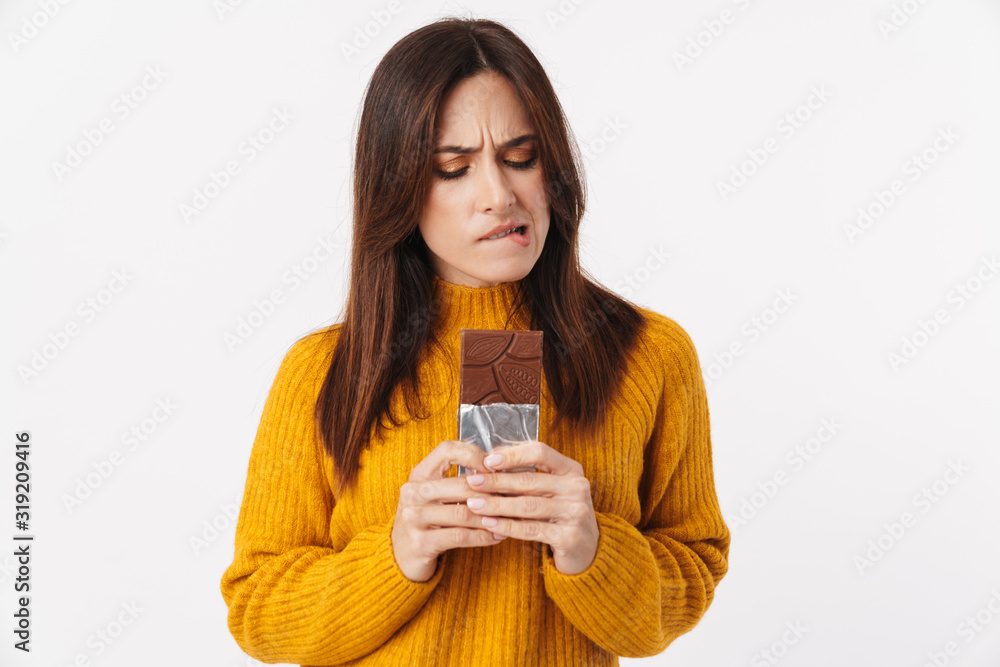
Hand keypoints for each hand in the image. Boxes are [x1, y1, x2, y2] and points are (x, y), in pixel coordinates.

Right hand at [391, 439, 507, 582]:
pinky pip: (460, 537)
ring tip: (510, 517)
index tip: (493, 466)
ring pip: (463, 513)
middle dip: (491, 491)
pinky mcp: (420, 543)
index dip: (473, 454)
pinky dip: (483, 536)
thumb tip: (496, 468)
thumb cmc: (426, 519)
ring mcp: (413, 518)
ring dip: (491, 516)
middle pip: (461, 484)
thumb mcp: (434, 494)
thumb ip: (457, 479)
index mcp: (419, 474)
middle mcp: (412, 492)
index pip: (447, 450)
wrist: (401, 554)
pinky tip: (497, 535)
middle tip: (512, 495)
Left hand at [464, 441, 598, 575]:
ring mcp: (575, 512)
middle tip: (472, 482)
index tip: (488, 460)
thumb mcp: (551, 489)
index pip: (540, 452)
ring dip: (497, 504)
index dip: (512, 454)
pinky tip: (489, 523)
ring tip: (474, 504)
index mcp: (571, 469)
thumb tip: (490, 462)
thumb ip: (528, 474)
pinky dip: (507, 526)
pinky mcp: (569, 536)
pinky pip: (531, 529)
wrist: (586, 550)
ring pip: (528, 505)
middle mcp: (577, 487)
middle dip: (496, 481)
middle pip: (529, 480)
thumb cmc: (560, 514)